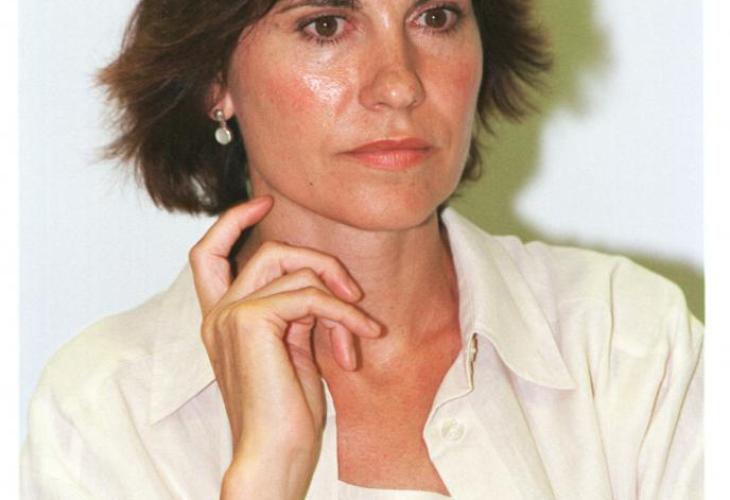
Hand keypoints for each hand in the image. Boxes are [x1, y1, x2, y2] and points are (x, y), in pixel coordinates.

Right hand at [188, 196, 380, 498]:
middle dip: (318, 261)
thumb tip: (322, 286)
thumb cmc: (285, 415)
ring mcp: (230, 315)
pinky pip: (309, 295)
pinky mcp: (250, 322)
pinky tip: (361, 336)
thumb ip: (295, 313)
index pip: (208, 254)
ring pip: (292, 267)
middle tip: (352, 293)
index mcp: (221, 320)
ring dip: (339, 295)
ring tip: (361, 330)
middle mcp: (218, 313)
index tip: (263, 202)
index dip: (232, 221)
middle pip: (266, 250)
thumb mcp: (292, 352)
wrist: (273, 455)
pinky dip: (344, 312)